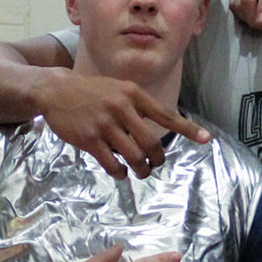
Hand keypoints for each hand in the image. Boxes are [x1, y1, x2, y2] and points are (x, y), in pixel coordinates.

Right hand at [34, 71, 209, 180]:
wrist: (56, 90)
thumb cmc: (92, 91)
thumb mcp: (118, 88)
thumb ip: (138, 105)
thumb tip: (159, 128)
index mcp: (133, 94)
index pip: (166, 114)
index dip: (187, 129)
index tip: (205, 139)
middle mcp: (122, 107)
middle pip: (152, 142)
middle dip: (158, 159)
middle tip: (155, 164)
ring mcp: (105, 124)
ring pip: (134, 156)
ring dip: (141, 170)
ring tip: (140, 172)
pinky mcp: (90, 139)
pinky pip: (112, 164)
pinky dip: (120, 173)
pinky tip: (120, 172)